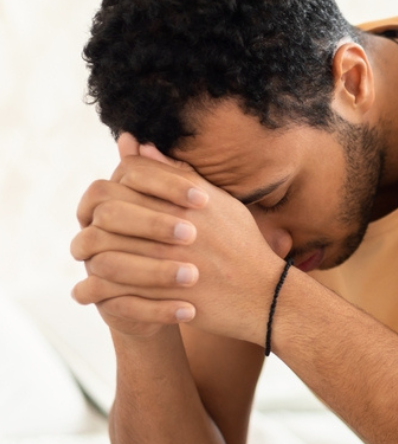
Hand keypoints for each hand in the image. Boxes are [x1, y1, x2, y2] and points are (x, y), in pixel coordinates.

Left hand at [71, 134, 283, 342]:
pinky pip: (108, 290)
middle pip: (108, 209)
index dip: (116, 180)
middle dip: (93, 216)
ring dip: (89, 253)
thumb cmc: (243, 247)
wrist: (263, 296)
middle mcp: (172, 227)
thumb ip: (180, 175)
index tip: (114, 195)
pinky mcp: (159, 297)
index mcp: (186, 199)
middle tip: (91, 225)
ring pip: (101, 251)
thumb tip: (140, 145)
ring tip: (89, 257)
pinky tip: (89, 288)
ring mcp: (164, 263)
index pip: (130, 174)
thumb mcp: (220, 202)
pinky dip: (92, 290)